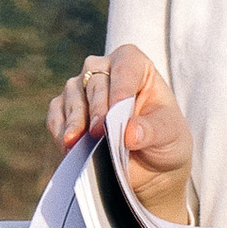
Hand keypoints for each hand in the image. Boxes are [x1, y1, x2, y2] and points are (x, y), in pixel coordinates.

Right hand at [46, 44, 193, 222]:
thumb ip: (152, 131)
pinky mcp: (64, 108)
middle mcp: (103, 69)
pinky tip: (70, 148)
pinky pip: (56, 115)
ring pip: (72, 95)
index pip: (124, 68)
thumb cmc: (164, 138)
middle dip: (97, 109)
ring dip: (75, 121)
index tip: (116, 115)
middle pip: (94, 81)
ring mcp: (81, 87)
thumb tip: (129, 133)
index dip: (119, 90)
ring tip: (78, 144)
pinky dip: (61, 132)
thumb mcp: (169, 135)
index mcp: (134, 63)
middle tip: (98, 134)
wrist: (149, 163)